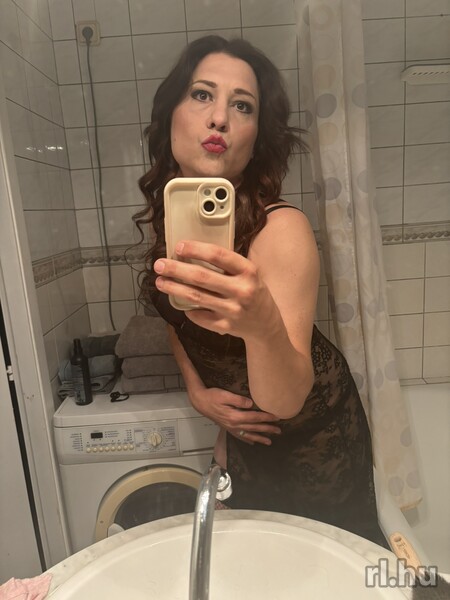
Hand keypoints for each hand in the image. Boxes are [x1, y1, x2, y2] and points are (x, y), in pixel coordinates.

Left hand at [154, 241, 280, 339]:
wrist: (267, 324)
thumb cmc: (253, 291)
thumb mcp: (248, 273)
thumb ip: (227, 264)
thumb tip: (192, 253)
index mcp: (248, 271)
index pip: (218, 255)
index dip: (196, 249)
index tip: (178, 247)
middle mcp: (241, 290)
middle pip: (202, 277)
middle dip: (176, 269)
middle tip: (159, 265)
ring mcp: (233, 310)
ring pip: (196, 297)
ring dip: (174, 288)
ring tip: (160, 282)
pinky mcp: (226, 326)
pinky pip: (199, 316)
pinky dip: (187, 309)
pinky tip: (178, 302)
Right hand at [190, 386, 280, 445]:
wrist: (200, 402)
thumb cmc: (212, 396)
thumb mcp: (224, 395)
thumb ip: (238, 400)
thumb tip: (251, 404)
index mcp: (235, 416)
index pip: (255, 417)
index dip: (266, 417)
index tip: (277, 417)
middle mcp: (234, 424)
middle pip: (254, 427)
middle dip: (267, 429)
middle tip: (278, 430)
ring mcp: (231, 428)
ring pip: (248, 434)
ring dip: (260, 438)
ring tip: (269, 442)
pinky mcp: (228, 428)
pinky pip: (239, 436)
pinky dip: (247, 440)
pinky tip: (252, 443)